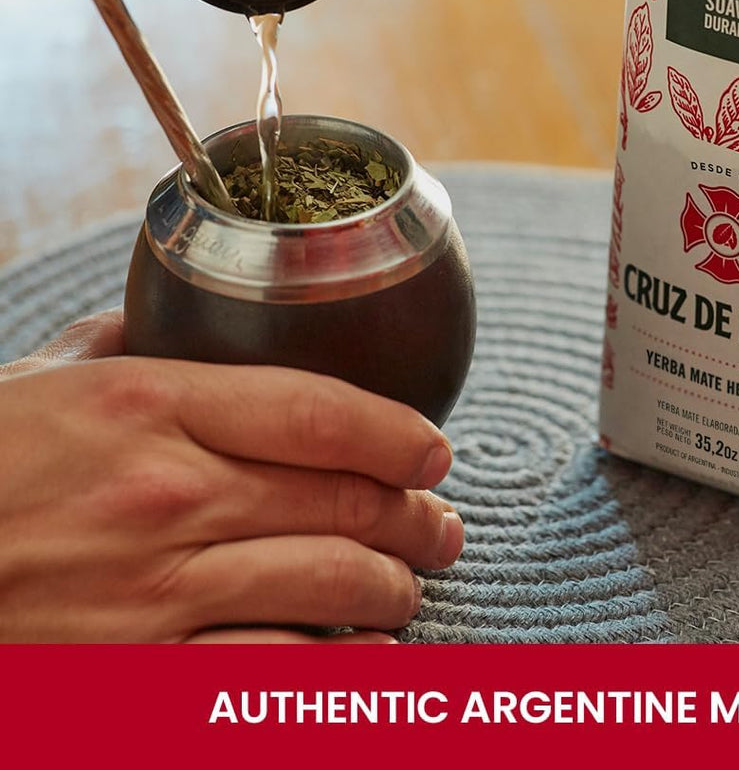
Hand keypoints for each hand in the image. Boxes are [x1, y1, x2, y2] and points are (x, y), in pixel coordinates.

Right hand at [0, 309, 462, 642]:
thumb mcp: (33, 382)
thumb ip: (114, 342)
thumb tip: (163, 312)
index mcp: (147, 406)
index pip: (319, 411)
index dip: (399, 432)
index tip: (435, 450)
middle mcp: (166, 497)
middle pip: (343, 503)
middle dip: (415, 519)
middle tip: (442, 526)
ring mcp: (153, 597)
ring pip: (327, 590)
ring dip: (392, 593)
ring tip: (410, 588)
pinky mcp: (136, 683)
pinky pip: (272, 679)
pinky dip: (336, 673)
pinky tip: (365, 663)